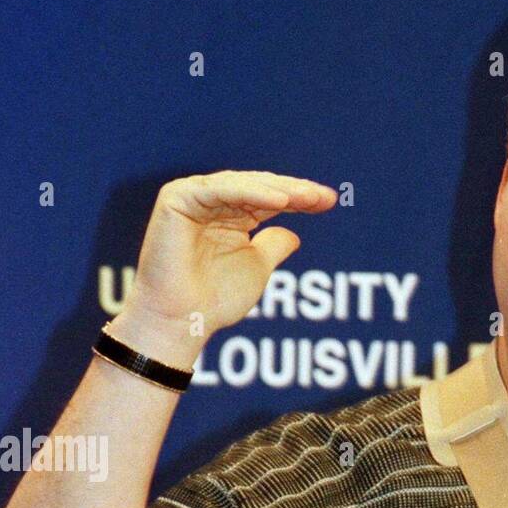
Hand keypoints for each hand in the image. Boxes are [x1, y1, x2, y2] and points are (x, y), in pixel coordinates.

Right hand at [111, 170, 337, 360]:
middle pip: (259, 188)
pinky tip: (280, 201)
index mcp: (230, 216)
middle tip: (323, 196)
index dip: (299, 199)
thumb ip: (273, 246)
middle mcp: (211, 202)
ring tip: (306, 198)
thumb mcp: (256, 268)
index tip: (330, 202)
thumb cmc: (214, 301)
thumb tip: (295, 233)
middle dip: (293, 191)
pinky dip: (250, 193)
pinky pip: (220, 191)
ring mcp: (192, 197)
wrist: (181, 321)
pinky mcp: (177, 198)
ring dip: (277, 190)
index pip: (269, 199)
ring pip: (242, 186)